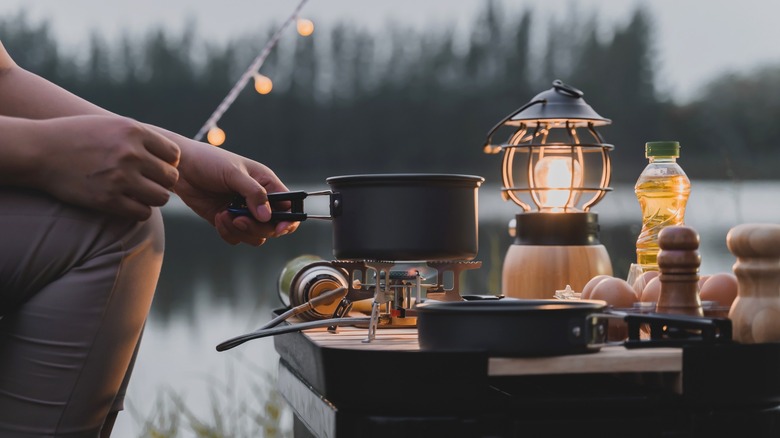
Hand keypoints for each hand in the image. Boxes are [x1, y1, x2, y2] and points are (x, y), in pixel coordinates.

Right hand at [35, 115, 179, 219]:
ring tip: (139, 194)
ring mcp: (120, 177)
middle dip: (162, 182)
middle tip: (148, 183)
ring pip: (161, 197)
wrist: (39, 151)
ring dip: (153, 198)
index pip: (174, 155)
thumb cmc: (78, 137)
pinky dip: (139, 211)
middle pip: (171, 177)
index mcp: (134, 131)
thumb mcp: (112, 125)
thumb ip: (141, 138)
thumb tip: (173, 158)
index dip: (168, 163)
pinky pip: (142, 213)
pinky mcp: (107, 200)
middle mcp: (130, 153)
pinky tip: (127, 204)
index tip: (155, 167)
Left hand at [173, 141, 297, 245]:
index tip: (278, 228)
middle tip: (239, 220)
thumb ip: (253, 193)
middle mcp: (258, 201)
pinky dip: (227, 233)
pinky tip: (217, 217)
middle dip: (257, 227)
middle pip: (272, 227)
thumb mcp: (233, 173)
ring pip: (255, 236)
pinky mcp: (227, 221)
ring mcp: (243, 213)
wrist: (180, 168)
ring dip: (240, 231)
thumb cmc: (209, 161)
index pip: (288, 207)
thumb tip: (267, 217)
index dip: (288, 220)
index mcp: (267, 185)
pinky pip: (236, 238)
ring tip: (223, 216)